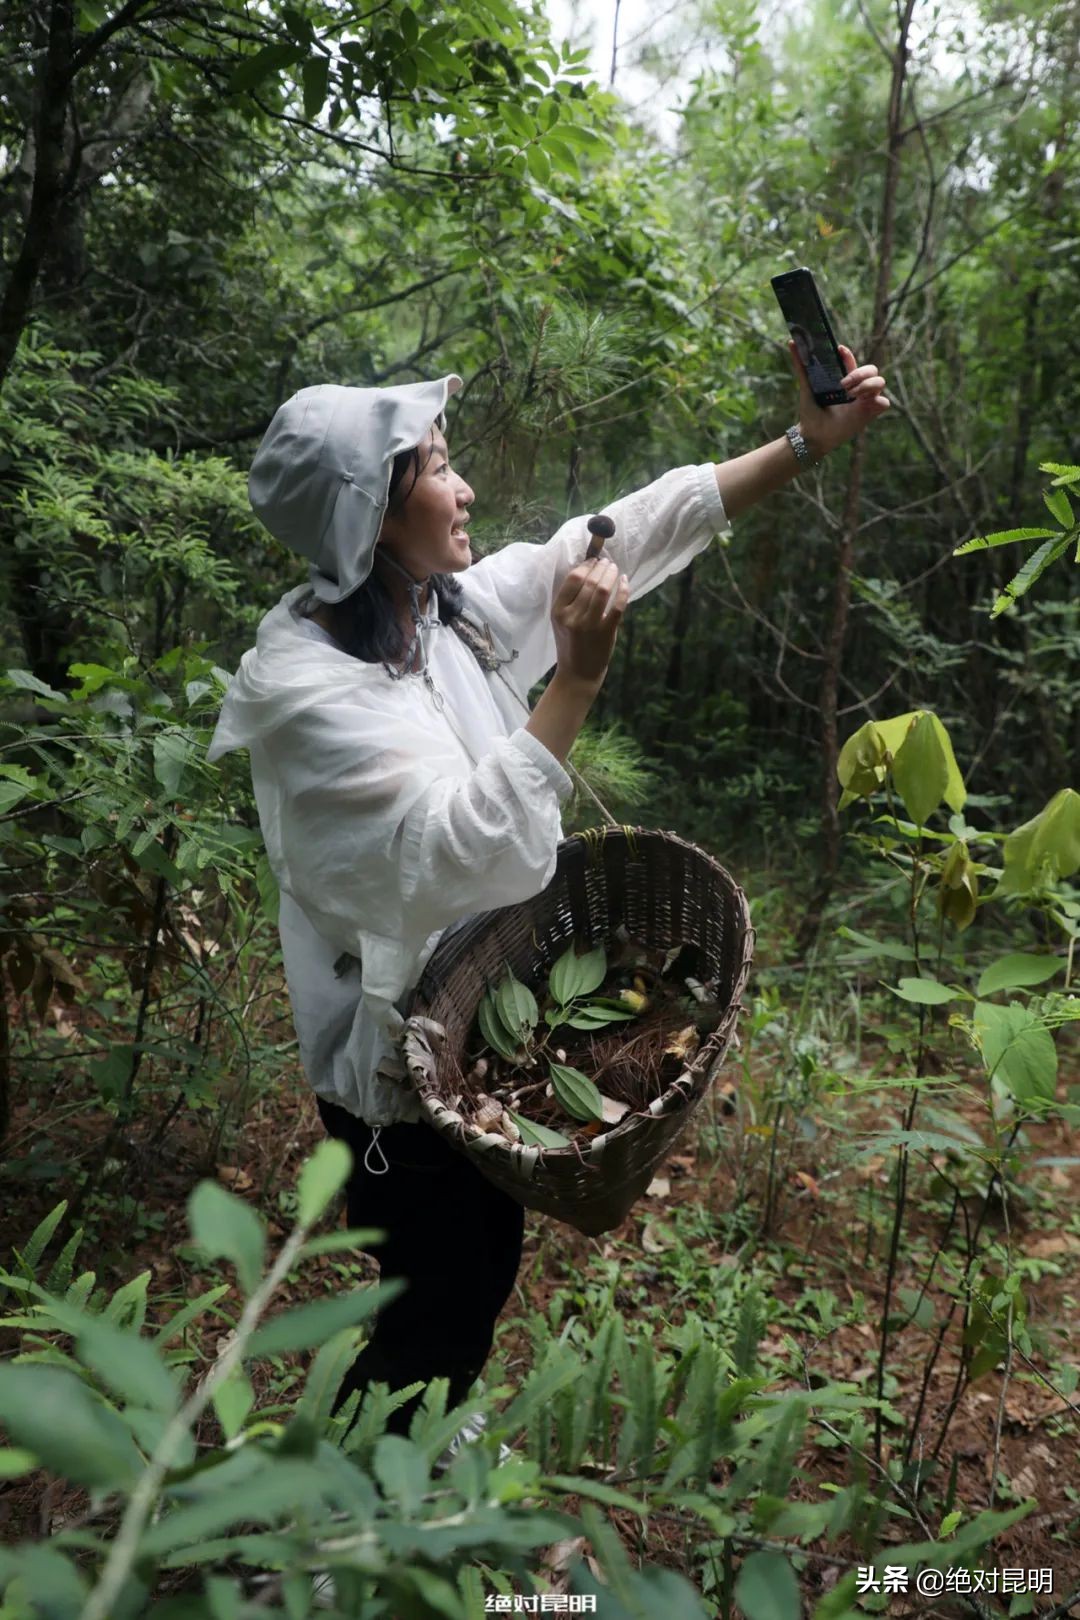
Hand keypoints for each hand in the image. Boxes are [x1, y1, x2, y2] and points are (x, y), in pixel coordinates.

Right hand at [551, 556, 629, 685]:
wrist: (578, 672)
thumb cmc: (571, 643)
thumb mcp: (562, 621)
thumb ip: (570, 600)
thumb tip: (587, 571)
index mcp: (558, 611)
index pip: (573, 579)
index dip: (586, 566)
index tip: (594, 560)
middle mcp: (572, 617)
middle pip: (589, 582)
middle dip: (601, 568)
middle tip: (607, 562)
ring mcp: (589, 625)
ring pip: (603, 591)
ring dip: (611, 575)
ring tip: (615, 569)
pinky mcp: (606, 632)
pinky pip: (617, 606)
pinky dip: (623, 590)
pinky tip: (625, 582)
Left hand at [789, 341, 890, 459]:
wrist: (813, 436)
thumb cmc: (811, 412)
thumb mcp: (807, 388)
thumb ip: (802, 367)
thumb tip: (791, 342)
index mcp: (845, 380)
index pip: (852, 361)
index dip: (849, 355)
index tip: (839, 350)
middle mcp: (857, 388)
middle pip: (872, 369)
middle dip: (860, 373)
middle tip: (843, 385)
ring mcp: (865, 400)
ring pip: (880, 382)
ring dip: (867, 385)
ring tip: (851, 396)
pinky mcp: (870, 413)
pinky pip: (884, 403)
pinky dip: (878, 401)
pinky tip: (862, 404)